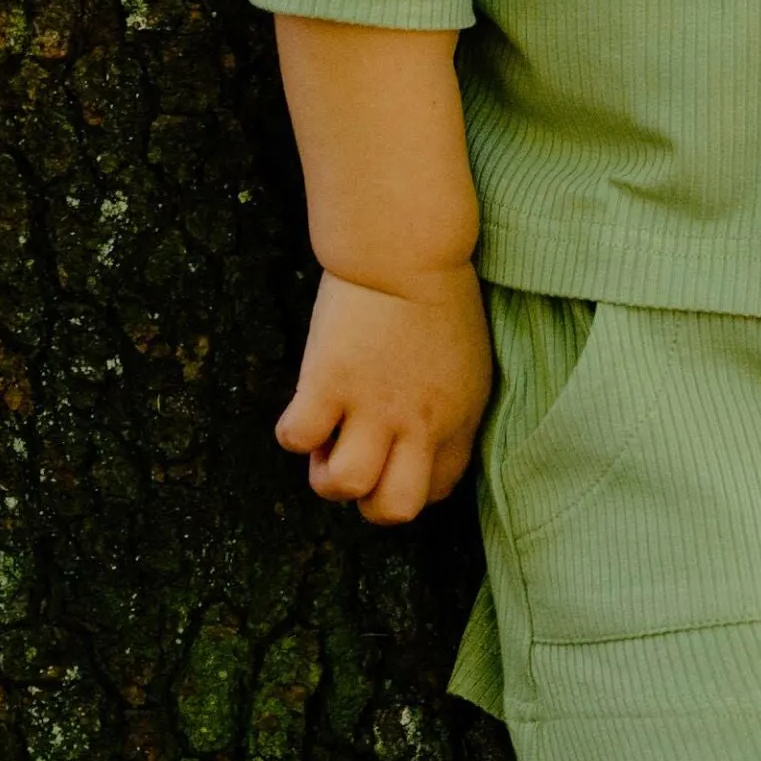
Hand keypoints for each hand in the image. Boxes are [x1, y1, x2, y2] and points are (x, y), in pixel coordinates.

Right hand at [276, 269, 492, 526]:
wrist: (406, 252)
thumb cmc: (438, 296)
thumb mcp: (467, 364)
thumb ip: (449, 409)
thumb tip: (418, 439)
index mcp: (456, 419)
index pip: (437, 491)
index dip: (408, 486)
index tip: (392, 462)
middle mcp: (417, 424)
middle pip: (395, 509)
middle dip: (369, 502)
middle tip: (356, 461)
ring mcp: (372, 407)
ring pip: (346, 486)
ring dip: (328, 475)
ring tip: (327, 440)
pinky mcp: (329, 382)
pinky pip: (298, 438)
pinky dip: (293, 433)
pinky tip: (304, 408)